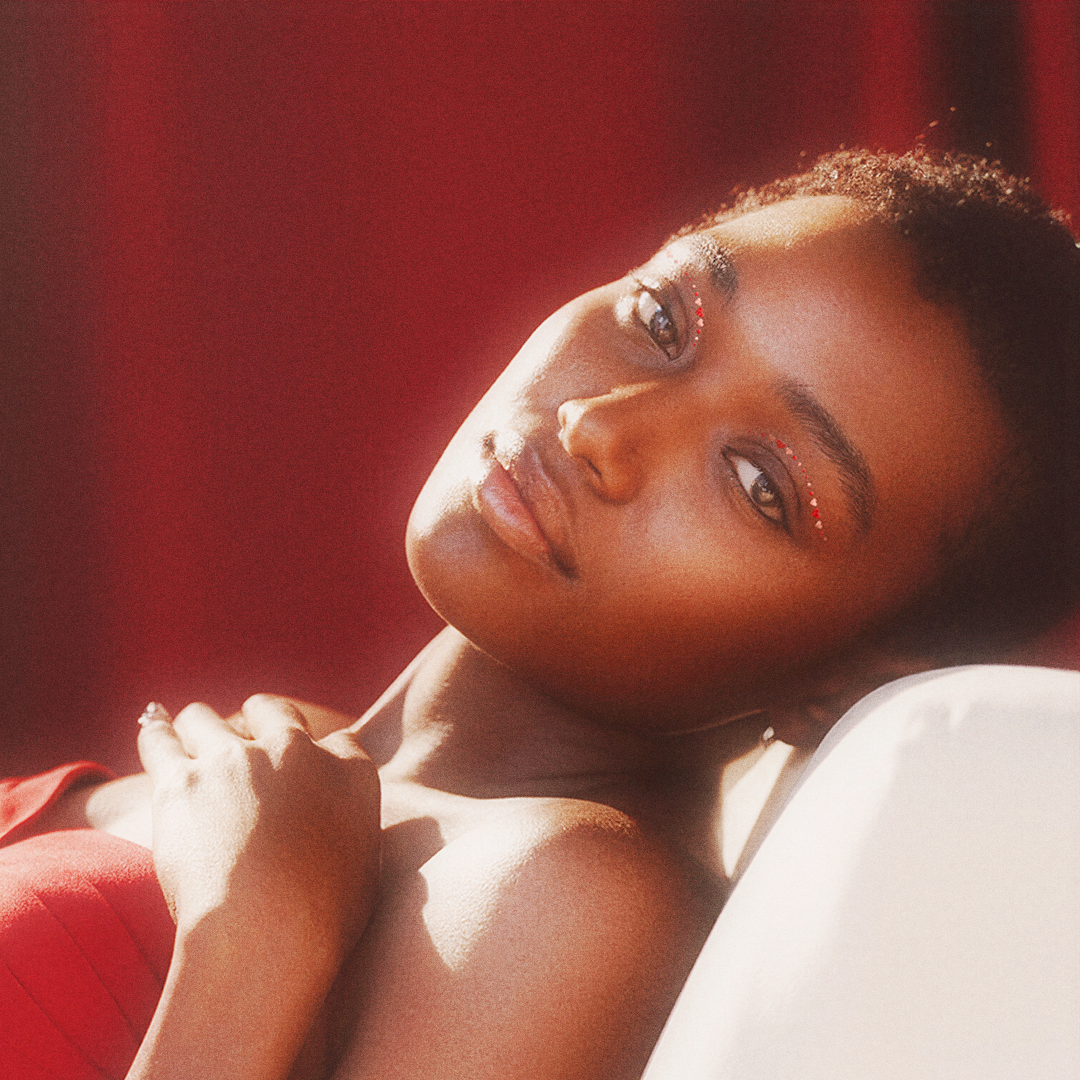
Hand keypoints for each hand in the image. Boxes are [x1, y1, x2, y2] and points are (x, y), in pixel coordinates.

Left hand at [138, 695, 379, 956]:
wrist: (267, 931)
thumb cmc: (325, 918)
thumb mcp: (367, 867)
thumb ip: (351, 832)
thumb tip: (336, 833)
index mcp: (350, 769)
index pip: (338, 742)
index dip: (317, 753)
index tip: (305, 769)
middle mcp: (294, 750)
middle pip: (271, 711)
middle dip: (258, 722)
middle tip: (245, 743)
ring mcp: (234, 760)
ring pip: (206, 719)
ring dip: (200, 727)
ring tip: (191, 733)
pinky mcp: (181, 781)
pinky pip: (160, 740)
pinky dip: (156, 733)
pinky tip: (154, 727)